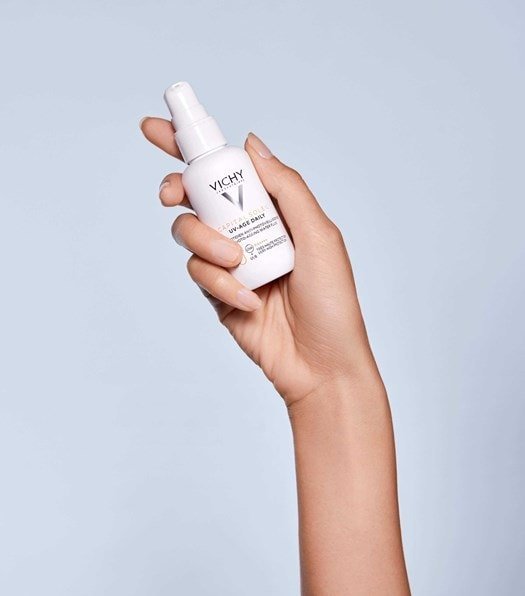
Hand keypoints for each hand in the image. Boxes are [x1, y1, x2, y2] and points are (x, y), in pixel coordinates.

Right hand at [141, 119, 381, 406]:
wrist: (320, 362)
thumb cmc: (331, 300)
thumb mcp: (319, 234)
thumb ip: (286, 187)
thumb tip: (251, 142)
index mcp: (273, 210)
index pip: (228, 169)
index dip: (191, 147)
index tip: (157, 128)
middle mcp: (247, 230)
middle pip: (195, 196)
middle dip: (177, 189)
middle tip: (173, 193)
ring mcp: (229, 262)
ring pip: (189, 233)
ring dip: (206, 243)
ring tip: (237, 263)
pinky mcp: (217, 293)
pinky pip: (199, 273)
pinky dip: (219, 284)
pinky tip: (248, 301)